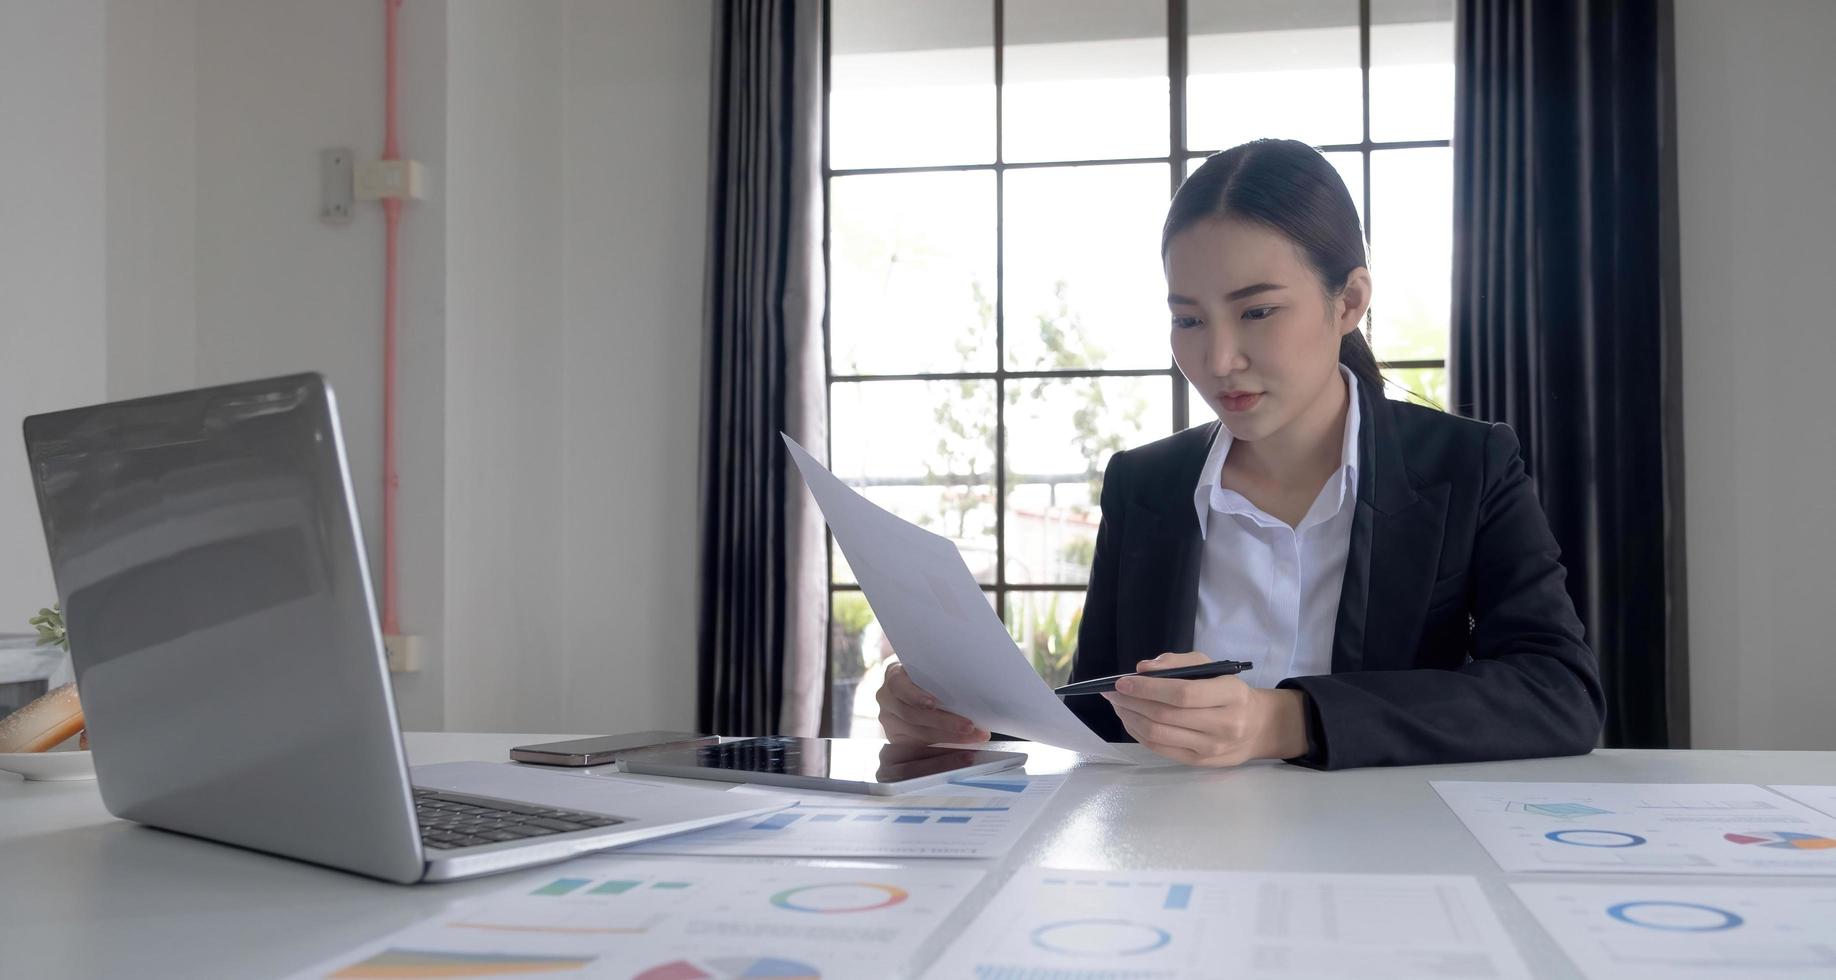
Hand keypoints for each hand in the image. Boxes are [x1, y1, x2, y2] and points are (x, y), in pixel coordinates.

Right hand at [876, 660, 990, 745]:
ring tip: (972, 737)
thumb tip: (973, 691)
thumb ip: (940, 680)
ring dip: (949, 737)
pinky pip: (918, 748)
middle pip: (912, 715)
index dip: (915, 695)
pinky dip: (942, 748)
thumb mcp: (930, 673)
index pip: (898, 685)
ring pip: (918, 733)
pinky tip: (960, 750)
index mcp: (894, 676)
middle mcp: (886, 699)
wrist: (915, 690)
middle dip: (944, 722)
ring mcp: (889, 721)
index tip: (933, 704)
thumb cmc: (929, 679)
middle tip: (969, 726)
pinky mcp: (896, 739)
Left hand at [1100, 652, 1307, 766]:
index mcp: (1230, 694)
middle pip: (1165, 716)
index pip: (1182, 693)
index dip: (1148, 688)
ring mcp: (1211, 748)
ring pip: (1159, 735)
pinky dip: (1138, 733)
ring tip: (1118, 705)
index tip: (1123, 681)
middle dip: (1132, 702)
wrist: (1258, 727)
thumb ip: (1177, 663)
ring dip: (1131, 718)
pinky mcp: (1199, 762)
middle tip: (1112, 692)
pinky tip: (1130, 720)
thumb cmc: (1228, 691)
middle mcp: (1224, 724)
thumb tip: (1143, 668)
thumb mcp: (1212, 667)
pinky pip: (1160, 749)